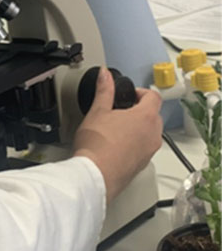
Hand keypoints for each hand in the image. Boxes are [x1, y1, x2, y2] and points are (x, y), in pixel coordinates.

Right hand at [73, 68, 162, 202]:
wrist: (96, 175)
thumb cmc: (97, 145)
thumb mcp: (97, 111)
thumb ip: (104, 90)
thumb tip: (106, 75)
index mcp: (145, 117)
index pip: (153, 96)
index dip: (141, 92)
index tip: (129, 95)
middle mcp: (153, 134)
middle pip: (154, 115)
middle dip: (139, 110)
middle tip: (120, 111)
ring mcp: (150, 151)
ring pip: (150, 133)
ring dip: (138, 128)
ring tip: (116, 130)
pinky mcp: (143, 164)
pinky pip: (144, 148)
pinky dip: (135, 144)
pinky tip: (115, 146)